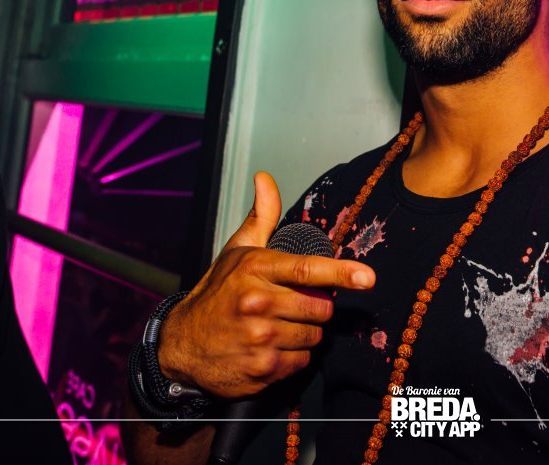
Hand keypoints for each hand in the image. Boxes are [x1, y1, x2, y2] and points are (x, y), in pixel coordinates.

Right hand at [156, 171, 374, 398]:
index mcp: (255, 269)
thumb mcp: (237, 251)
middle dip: (316, 308)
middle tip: (291, 306)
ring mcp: (260, 338)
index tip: (367, 278)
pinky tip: (270, 348)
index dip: (341, 273)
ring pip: (314, 336)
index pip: (306, 269)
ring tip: (278, 327)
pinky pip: (301, 362)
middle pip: (320, 308)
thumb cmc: (217, 293)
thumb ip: (262, 215)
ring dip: (305, 333)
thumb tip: (266, 178)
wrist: (180, 344)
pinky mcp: (262, 369)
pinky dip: (293, 357)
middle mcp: (257, 303)